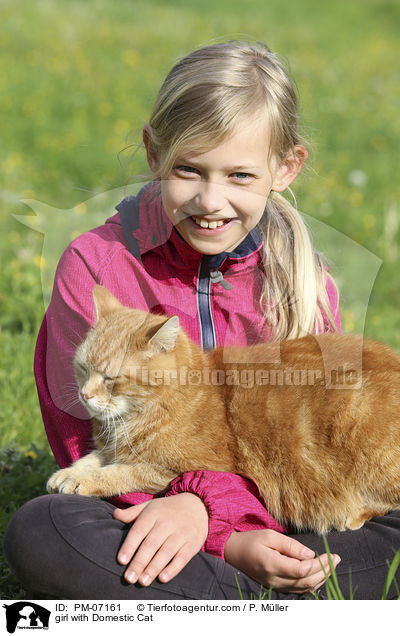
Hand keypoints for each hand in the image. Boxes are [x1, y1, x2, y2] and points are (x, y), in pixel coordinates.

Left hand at [113, 493, 208, 585]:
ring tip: (142, 581)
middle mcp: (167, 522)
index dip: (130, 545)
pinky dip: (173, 568)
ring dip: (153, 568)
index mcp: (154, 513)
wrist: (197, 504)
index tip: (121, 560)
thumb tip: (115, 515)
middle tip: (129, 578)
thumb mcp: (150, 506)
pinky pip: (182, 557)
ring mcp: (181, 533)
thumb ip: (132, 513)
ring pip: (166, 552)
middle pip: (151, 544)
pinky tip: (162, 578)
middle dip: (139, 562)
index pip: (139, 530)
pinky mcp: (193, 543)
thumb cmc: (167, 509)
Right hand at [224, 529, 340, 593]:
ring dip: (321, 578)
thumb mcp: (270, 535)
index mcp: (272, 564)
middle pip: (306, 581)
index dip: (319, 563)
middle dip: (325, 571)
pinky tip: (319, 574)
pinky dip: (311, 583)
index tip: (329, 553)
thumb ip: (290, 545)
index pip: (302, 570)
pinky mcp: (276, 587)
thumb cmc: (251, 540)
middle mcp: (274, 579)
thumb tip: (310, 554)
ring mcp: (275, 585)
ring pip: (304, 588)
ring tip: (331, 565)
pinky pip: (298, 590)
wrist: (234, 553)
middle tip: (336, 558)